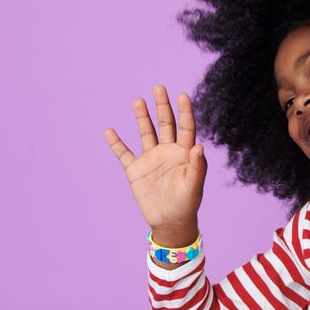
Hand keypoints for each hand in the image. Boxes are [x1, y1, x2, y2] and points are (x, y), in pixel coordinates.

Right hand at [105, 85, 206, 246]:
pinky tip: (109, 130)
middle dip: (162, 106)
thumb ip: (197, 167)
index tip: (182, 95)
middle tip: (158, 87)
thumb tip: (199, 146)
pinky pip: (124, 153)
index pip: (185, 127)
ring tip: (139, 100)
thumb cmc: (187, 204)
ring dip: (142, 117)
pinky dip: (116, 143)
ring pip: (146, 133)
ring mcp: (151, 159)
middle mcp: (168, 151)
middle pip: (165, 124)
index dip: (184, 112)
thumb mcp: (194, 187)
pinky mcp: (136, 170)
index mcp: (184, 153)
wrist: (170, 222)